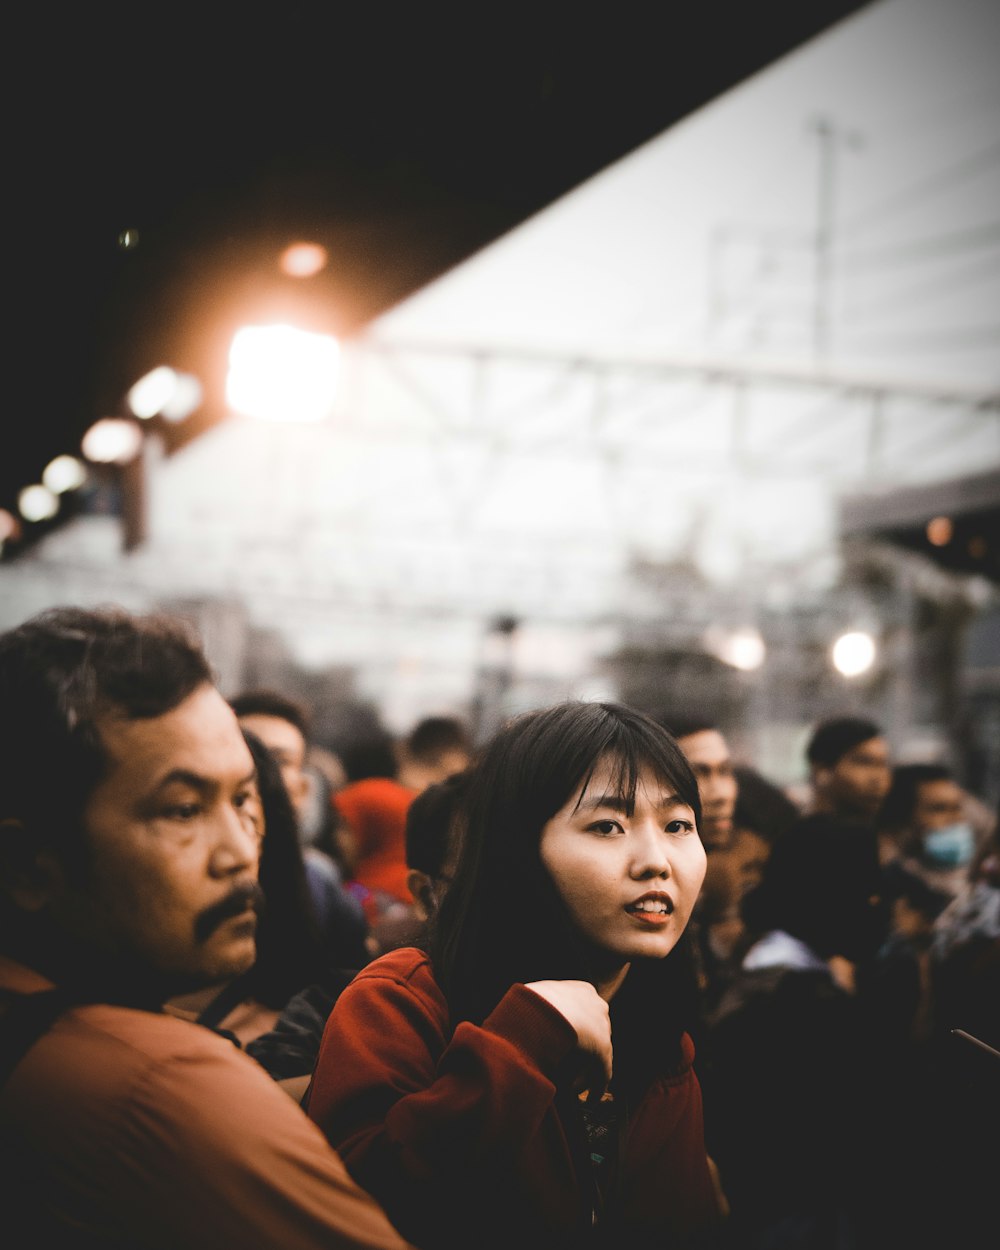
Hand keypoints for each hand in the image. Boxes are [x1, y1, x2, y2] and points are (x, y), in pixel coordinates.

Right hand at [524, 979, 612, 1093]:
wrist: (546, 1009)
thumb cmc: (533, 1002)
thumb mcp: (535, 997)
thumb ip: (539, 1007)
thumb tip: (526, 1017)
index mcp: (583, 991)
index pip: (582, 1012)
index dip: (573, 1030)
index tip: (563, 1045)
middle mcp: (597, 1007)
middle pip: (593, 1034)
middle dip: (582, 1053)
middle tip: (568, 1068)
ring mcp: (603, 1029)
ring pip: (596, 1056)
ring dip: (585, 1073)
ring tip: (571, 1088)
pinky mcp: (604, 1052)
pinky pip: (602, 1074)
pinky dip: (595, 1087)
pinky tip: (589, 1100)